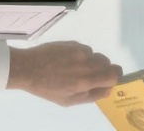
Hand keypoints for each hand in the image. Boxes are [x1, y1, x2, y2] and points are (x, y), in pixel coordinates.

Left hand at [7, 41, 121, 105]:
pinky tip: (68, 60)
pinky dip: (82, 56)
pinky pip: (86, 49)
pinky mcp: (73, 43)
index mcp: (85, 81)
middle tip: (91, 77)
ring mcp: (79, 51)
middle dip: (104, 71)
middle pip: (109, 64)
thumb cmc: (46, 88)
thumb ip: (91, 96)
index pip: (114, 74)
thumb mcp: (68, 101)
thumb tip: (108, 89)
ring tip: (76, 68)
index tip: (109, 81)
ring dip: (92, 63)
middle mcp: (85, 63)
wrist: (27, 68)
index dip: (115, 78)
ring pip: (97, 56)